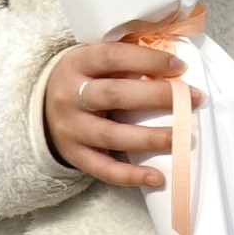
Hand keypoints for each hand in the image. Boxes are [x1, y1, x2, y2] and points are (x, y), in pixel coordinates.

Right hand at [43, 41, 193, 189]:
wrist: (39, 108)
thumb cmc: (84, 78)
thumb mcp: (95, 60)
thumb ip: (127, 58)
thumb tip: (174, 61)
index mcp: (77, 63)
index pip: (112, 57)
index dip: (147, 60)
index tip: (180, 67)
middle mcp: (69, 96)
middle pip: (115, 95)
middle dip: (159, 97)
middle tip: (194, 99)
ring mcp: (71, 129)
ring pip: (112, 135)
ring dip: (152, 137)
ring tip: (185, 138)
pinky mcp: (74, 155)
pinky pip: (103, 169)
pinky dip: (131, 175)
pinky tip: (157, 177)